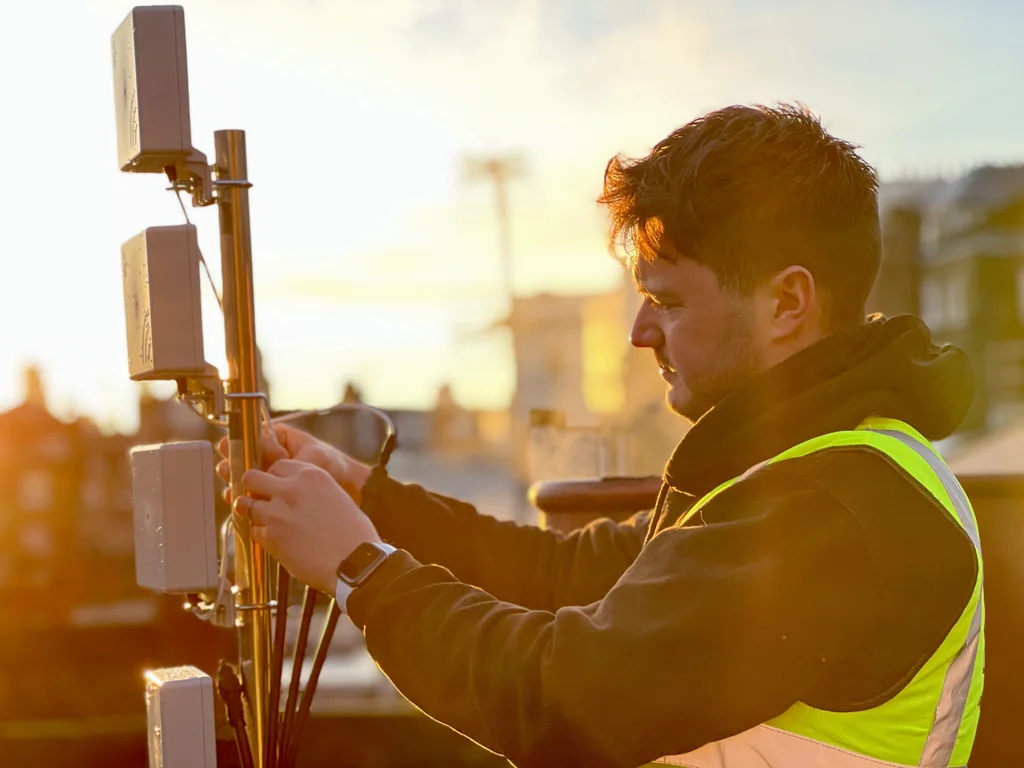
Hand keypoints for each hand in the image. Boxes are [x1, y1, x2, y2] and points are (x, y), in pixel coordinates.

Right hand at [217, 423, 372, 505]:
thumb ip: (295, 459)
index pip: (253, 436)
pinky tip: (239, 501)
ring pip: (244, 475)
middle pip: (243, 456)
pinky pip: (252, 492)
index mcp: (278, 438)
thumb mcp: (316, 458)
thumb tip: (276, 458)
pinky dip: (244, 496)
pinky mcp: (269, 493)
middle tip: (227, 468)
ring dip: (234, 481)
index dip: (240, 442)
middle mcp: (270, 455)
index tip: (230, 447)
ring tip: (231, 486)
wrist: (346, 489)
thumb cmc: (333, 466)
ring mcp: (268, 475)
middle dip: (232, 462)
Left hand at [237, 460, 381, 594]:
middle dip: (253, 488)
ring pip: (247, 505)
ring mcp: (277, 513)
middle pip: (252, 478)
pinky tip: (276, 540)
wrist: (355, 562)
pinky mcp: (271, 537)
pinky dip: (261, 535)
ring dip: (254, 513)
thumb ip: (311, 489)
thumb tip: (295, 493)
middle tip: (261, 500)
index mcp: (311, 475)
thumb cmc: (353, 533)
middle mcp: (290, 489)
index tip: (276, 486)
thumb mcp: (337, 496)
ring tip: (267, 522)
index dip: (274, 477)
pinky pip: (253, 530)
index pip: (277, 465)